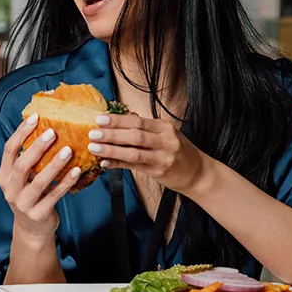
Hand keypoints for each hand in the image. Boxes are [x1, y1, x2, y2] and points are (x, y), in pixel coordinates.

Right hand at [0, 114, 83, 241]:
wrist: (31, 229)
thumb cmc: (29, 197)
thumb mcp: (22, 179)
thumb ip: (28, 159)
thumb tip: (45, 128)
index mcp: (4, 176)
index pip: (9, 150)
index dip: (21, 133)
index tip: (34, 118)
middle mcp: (10, 189)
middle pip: (21, 165)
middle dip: (37, 147)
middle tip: (52, 132)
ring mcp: (23, 203)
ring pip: (39, 181)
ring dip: (55, 164)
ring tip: (68, 150)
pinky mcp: (38, 214)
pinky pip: (54, 195)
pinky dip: (66, 182)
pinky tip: (77, 170)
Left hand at [87, 114, 208, 193]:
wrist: (198, 173)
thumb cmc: (179, 151)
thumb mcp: (166, 134)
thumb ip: (145, 128)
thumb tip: (118, 119)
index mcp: (165, 127)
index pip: (138, 121)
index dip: (118, 120)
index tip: (100, 118)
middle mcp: (165, 141)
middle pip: (134, 135)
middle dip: (111, 134)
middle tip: (93, 132)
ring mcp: (162, 158)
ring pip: (133, 152)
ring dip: (111, 150)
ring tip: (95, 147)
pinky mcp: (158, 172)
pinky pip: (133, 167)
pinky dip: (117, 163)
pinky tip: (105, 162)